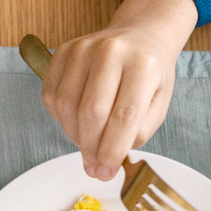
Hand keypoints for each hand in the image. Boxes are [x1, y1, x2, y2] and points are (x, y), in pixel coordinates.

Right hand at [41, 0, 197, 180]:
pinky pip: (51, 96)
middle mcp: (111, 51)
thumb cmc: (150, 75)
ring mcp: (83, 48)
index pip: (124, 116)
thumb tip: (107, 161)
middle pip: (91, 112)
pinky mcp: (63, 52)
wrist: (140, 37)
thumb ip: (135, 133)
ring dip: (74, 136)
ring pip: (67, 106)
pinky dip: (61, 118)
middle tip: (94, 167)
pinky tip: (76, 123)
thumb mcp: (158, 105)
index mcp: (143, 65)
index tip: (106, 173)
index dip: (112, 150)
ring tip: (88, 143)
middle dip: (91, 148)